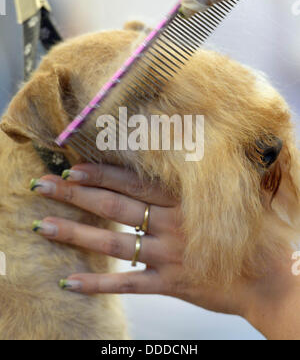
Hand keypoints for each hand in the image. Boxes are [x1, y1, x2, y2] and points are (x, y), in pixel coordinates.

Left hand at [31, 164, 245, 314]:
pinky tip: (70, 281)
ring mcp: (168, 255)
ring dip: (76, 233)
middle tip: (42, 186)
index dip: (100, 174)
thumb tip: (177, 160)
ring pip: (113, 242)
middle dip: (75, 194)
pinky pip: (127, 284)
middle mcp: (171, 224)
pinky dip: (98, 283)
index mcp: (182, 200)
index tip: (71, 168)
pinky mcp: (169, 284)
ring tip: (43, 226)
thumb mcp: (224, 200)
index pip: (132, 183)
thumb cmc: (247, 234)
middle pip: (114, 206)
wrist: (266, 278)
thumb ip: (197, 184)